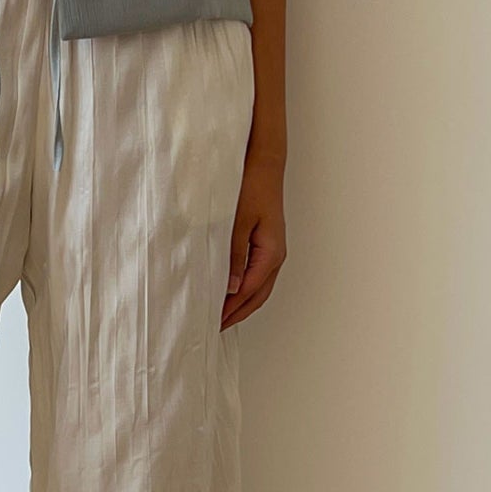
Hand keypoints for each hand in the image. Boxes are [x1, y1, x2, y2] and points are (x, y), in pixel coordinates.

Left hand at [222, 152, 285, 329]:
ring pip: (260, 288)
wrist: (263, 164)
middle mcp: (276, 255)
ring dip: (242, 304)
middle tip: (215, 327)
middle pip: (258, 296)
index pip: (250, 290)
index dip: (231, 308)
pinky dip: (245, 290)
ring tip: (221, 316)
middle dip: (238, 313)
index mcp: (271, 252)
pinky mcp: (266, 245)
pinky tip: (230, 293)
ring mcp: (273, 251)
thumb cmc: (252, 187)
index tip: (214, 321)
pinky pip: (258, 276)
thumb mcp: (236, 222)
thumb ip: (233, 256)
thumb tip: (232, 288)